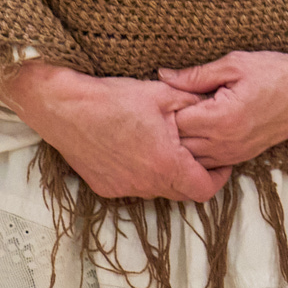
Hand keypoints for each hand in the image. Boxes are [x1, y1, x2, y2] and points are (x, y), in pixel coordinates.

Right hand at [0, 60, 230, 202]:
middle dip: (194, 175)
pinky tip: (137, 148)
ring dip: (167, 173)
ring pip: (157, 190)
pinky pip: (134, 186)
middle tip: (197, 151)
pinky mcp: (105, 187)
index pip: (204, 190)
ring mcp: (123, 189)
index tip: (222, 162)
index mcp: (165, 165)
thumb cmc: (114, 99)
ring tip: (166, 145)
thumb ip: (195, 106)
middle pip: (181, 192)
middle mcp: (145, 185)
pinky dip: (143, 173)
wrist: (65, 108)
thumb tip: (216, 109)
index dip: (219, 178)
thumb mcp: (163, 95)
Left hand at [160, 50, 287, 167]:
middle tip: (172, 105)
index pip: (175, 122)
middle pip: (179, 145)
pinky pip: (208, 162)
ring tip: (187, 115)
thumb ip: (196, 74)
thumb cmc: (276, 72)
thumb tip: (162, 75)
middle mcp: (226, 143)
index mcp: (221, 118)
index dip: (167, 106)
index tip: (169, 91)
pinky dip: (198, 149)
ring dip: (183, 141)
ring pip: (191, 159)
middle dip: (171, 126)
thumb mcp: (235, 64)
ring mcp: (235, 154)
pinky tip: (202, 128)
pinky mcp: (242, 157)